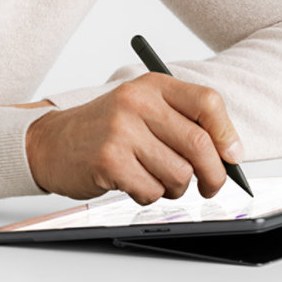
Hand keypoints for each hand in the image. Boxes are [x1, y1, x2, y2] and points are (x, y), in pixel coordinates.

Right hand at [24, 73, 243, 204]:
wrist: (50, 142)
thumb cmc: (104, 130)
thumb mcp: (141, 110)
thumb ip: (182, 123)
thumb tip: (230, 155)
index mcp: (151, 85)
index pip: (207, 102)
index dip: (227, 133)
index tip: (232, 156)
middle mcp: (136, 102)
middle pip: (200, 144)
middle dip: (213, 175)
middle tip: (209, 187)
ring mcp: (121, 130)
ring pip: (179, 174)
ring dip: (174, 188)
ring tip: (154, 180)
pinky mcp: (109, 159)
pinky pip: (152, 191)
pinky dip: (148, 196)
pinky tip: (131, 183)